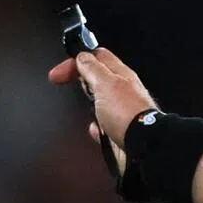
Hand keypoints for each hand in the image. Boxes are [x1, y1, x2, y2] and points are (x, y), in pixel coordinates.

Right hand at [48, 48, 156, 173]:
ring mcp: (122, 112)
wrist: (143, 146)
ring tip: (91, 111)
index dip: (76, 61)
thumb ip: (92, 68)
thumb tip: (82, 57)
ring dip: (91, 108)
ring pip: (100, 104)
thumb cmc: (127, 113)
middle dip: (83, 83)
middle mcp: (123, 92)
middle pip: (98, 80)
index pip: (97, 57)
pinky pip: (104, 127)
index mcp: (121, 75)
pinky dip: (98, 128)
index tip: (58, 74)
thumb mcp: (105, 83)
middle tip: (74, 89)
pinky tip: (98, 130)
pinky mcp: (120, 131)